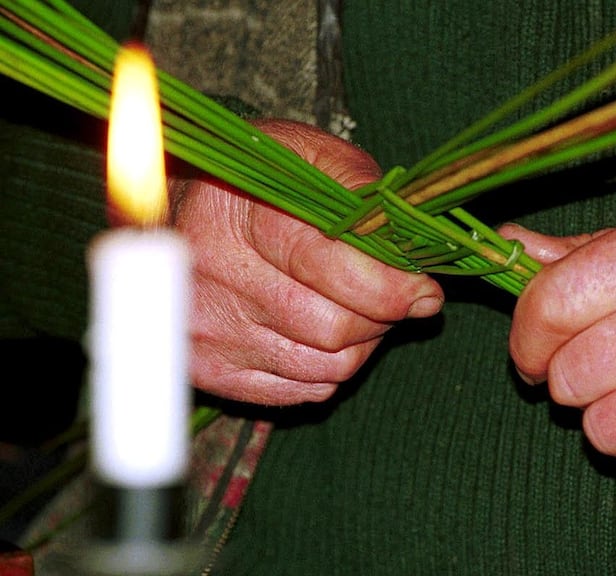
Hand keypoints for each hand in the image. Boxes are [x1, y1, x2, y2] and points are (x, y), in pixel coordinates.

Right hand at [172, 120, 442, 404]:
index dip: (391, 287)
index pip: (332, 268)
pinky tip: (317, 332)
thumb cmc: (257, 183)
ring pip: (326, 366)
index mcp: (238, 212)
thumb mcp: (309, 157)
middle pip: (334, 328)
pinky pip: (302, 390)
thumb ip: (363, 193)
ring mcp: (206, 329)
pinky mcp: (208, 370)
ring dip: (359, 343)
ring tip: (350, 307)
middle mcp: (213, 275)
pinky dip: (327, 367)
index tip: (423, 289)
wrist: (170, 215)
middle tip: (385, 293)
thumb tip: (411, 248)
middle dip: (380, 314)